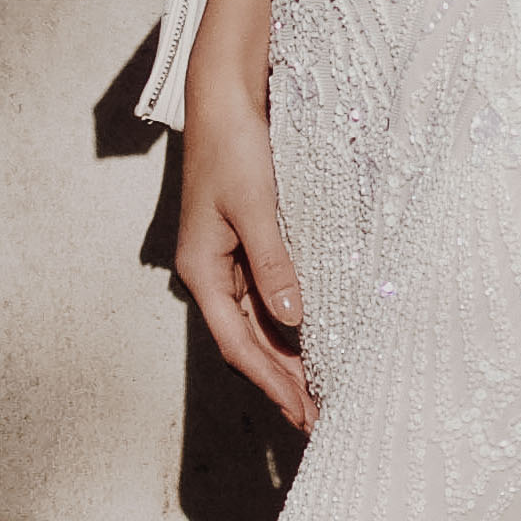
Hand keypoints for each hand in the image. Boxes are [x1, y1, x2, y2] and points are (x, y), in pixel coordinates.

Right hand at [175, 73, 313, 435]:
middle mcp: (211, 273)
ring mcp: (226, 262)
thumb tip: (293, 321)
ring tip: (317, 393)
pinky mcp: (244, 246)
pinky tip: (310, 343)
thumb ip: (274, 266)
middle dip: (280, 382)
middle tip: (316, 419)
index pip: (239, 343)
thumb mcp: (256, 208)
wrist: (223, 101)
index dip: (271, 382)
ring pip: (257, 325)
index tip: (301, 412)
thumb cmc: (234, 148)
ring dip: (285, 359)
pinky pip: (265, 299)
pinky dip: (286, 326)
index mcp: (203, 271)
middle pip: (247, 342)